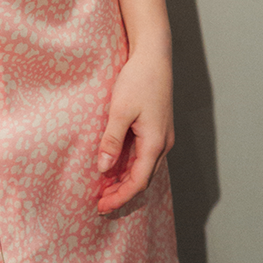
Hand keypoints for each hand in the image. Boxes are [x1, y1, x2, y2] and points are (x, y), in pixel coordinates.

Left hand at [96, 47, 173, 213]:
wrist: (154, 56)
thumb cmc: (138, 80)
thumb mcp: (120, 110)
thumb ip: (112, 141)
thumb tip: (104, 169)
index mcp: (155, 143)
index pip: (138, 182)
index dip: (120, 197)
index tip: (102, 206)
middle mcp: (162, 144)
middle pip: (142, 178)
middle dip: (122, 193)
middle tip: (100, 203)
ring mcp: (161, 136)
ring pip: (143, 168)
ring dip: (125, 180)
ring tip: (104, 189)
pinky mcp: (156, 128)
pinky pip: (143, 155)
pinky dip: (129, 166)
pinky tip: (114, 166)